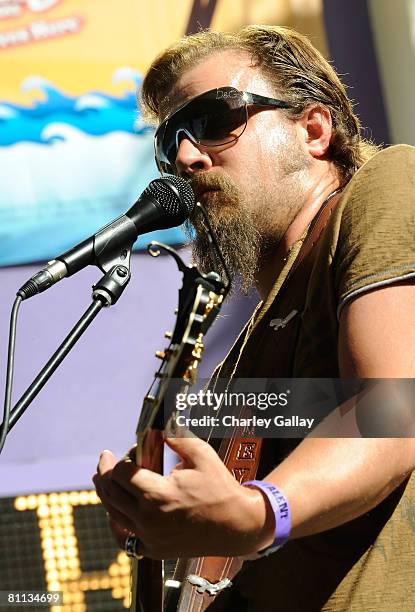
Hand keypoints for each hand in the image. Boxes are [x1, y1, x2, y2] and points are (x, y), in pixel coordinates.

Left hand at [93, 436, 273, 558]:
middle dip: (105, 471)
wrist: (237, 525)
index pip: (121, 474)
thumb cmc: (220, 488)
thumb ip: (175, 437)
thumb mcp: (201, 454)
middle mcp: (149, 519)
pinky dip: (115, 521)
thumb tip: (156, 429)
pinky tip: (114, 510)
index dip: (122, 458)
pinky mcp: (154, 550)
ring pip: (113, 513)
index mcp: (158, 495)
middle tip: (105, 458)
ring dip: (106, 493)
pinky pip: (124, 537)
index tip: (133, 450)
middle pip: (111, 493)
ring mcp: (150, 538)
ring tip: (103, 478)